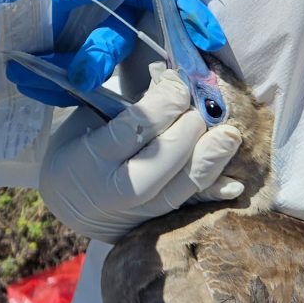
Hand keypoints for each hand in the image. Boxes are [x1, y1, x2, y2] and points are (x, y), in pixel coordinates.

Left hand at [0, 0, 226, 97]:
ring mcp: (83, 45)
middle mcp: (104, 15)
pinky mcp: (62, 71)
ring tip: (29, 66)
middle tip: (82, 71)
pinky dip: (45, 84)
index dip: (191, 17)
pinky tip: (20, 74)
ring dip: (65, 73)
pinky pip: (70, 89)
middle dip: (102, 57)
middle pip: (129, 43)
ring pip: (98, 71)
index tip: (210, 40)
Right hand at [38, 63, 242, 242]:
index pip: (136, 127)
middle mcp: (116, 188)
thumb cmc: (76, 150)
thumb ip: (120, 108)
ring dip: (211, 157)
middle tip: (200, 105)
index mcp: (91, 157)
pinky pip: (188, 208)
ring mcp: (138, 211)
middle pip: (165, 156)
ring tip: (230, 135)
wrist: (68, 203)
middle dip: (189, 125)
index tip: (177, 81)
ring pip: (182, 186)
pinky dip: (213, 195)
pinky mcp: (155, 222)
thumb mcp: (83, 123)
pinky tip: (235, 184)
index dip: (164, 102)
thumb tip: (166, 80)